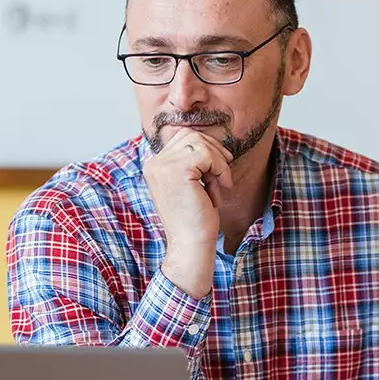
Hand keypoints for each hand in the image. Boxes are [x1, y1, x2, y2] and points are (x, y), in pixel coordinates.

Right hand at [143, 129, 232, 298]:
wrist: (191, 244)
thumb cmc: (195, 218)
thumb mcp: (192, 185)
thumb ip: (193, 163)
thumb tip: (212, 141)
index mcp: (154, 166)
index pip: (182, 137)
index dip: (206, 147)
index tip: (219, 167)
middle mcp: (154, 163)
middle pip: (191, 134)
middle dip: (214, 150)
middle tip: (224, 174)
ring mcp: (162, 165)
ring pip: (200, 142)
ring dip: (218, 161)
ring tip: (221, 184)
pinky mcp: (177, 170)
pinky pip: (207, 154)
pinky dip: (220, 168)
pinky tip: (222, 187)